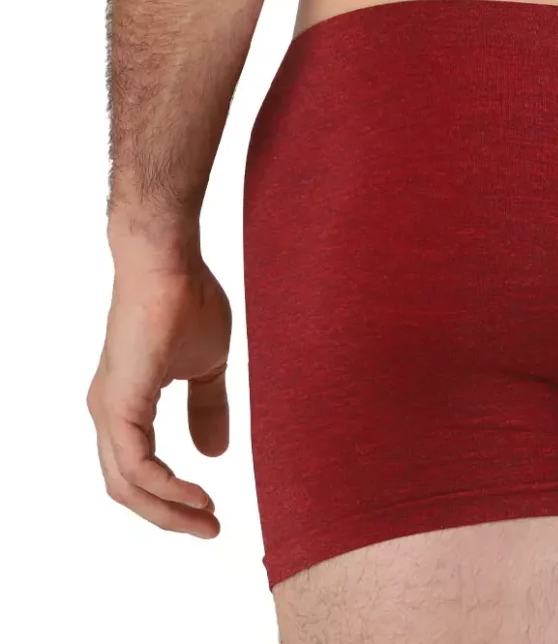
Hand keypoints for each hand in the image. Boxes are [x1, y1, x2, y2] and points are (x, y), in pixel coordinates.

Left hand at [87, 255, 231, 537]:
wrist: (170, 264)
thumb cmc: (187, 303)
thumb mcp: (207, 368)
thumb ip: (208, 410)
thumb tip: (214, 453)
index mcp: (125, 405)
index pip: (138, 471)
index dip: (171, 498)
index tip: (212, 512)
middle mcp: (108, 412)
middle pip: (126, 489)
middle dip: (169, 516)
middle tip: (211, 529)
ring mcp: (109, 408)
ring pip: (126, 484)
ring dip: (168, 510)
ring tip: (208, 520)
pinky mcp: (119, 402)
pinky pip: (136, 464)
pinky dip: (166, 487)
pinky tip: (196, 494)